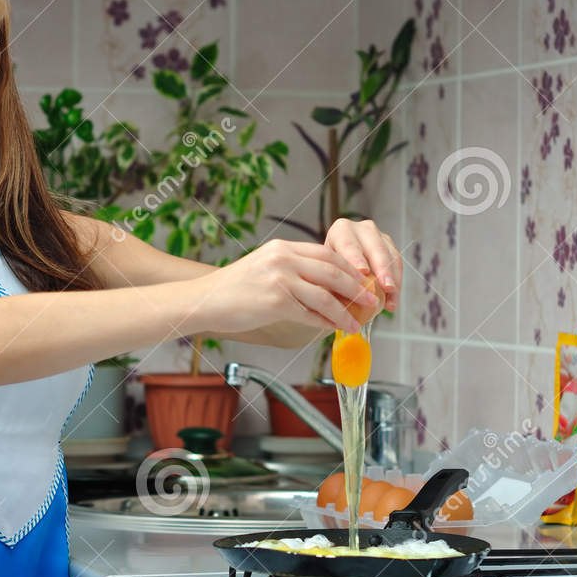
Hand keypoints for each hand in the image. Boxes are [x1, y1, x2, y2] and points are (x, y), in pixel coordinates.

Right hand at [194, 239, 375, 337]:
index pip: (326, 254)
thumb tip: (322, 286)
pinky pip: (310, 313)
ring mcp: (279, 279)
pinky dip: (327, 322)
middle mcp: (283, 259)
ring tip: (357, 322)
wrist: (205, 300)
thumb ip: (291, 270)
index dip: (349, 269)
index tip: (363, 281)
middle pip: (333, 270)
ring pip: (325, 294)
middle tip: (371, 299)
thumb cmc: (233, 290)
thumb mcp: (264, 267)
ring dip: (345, 310)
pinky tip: (335, 328)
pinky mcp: (275, 301)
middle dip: (357, 287)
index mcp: (282, 248)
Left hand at [323, 217, 401, 313]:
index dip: (356, 258)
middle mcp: (361, 229)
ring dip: (393, 280)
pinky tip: (392, 303)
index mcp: (341, 230)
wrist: (338, 267)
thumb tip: (334, 304)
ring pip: (390, 256)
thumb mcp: (324, 275)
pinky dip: (396, 286)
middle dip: (382, 269)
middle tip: (387, 287)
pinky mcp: (390, 247)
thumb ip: (329, 284)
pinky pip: (397, 265)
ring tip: (391, 301)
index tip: (363, 272)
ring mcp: (379, 236)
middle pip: (375, 248)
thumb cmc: (327, 272)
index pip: (349, 244)